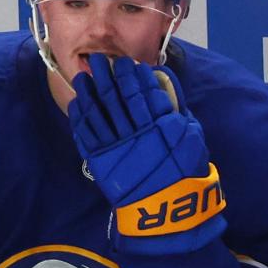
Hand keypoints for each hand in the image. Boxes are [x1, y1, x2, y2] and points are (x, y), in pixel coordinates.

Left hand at [68, 55, 222, 252]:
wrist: (166, 208)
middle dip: (108, 75)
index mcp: (162, 125)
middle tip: (100, 59)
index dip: (134, 76)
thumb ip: (176, 110)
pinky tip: (77, 101)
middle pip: (118, 97)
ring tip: (83, 74)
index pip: (144, 93)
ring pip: (98, 111)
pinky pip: (86, 132)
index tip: (127, 63)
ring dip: (89, 91)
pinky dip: (80, 115)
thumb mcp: (191, 137)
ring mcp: (116, 145)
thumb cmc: (184, 171)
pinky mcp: (100, 159)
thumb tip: (162, 83)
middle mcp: (138, 132)